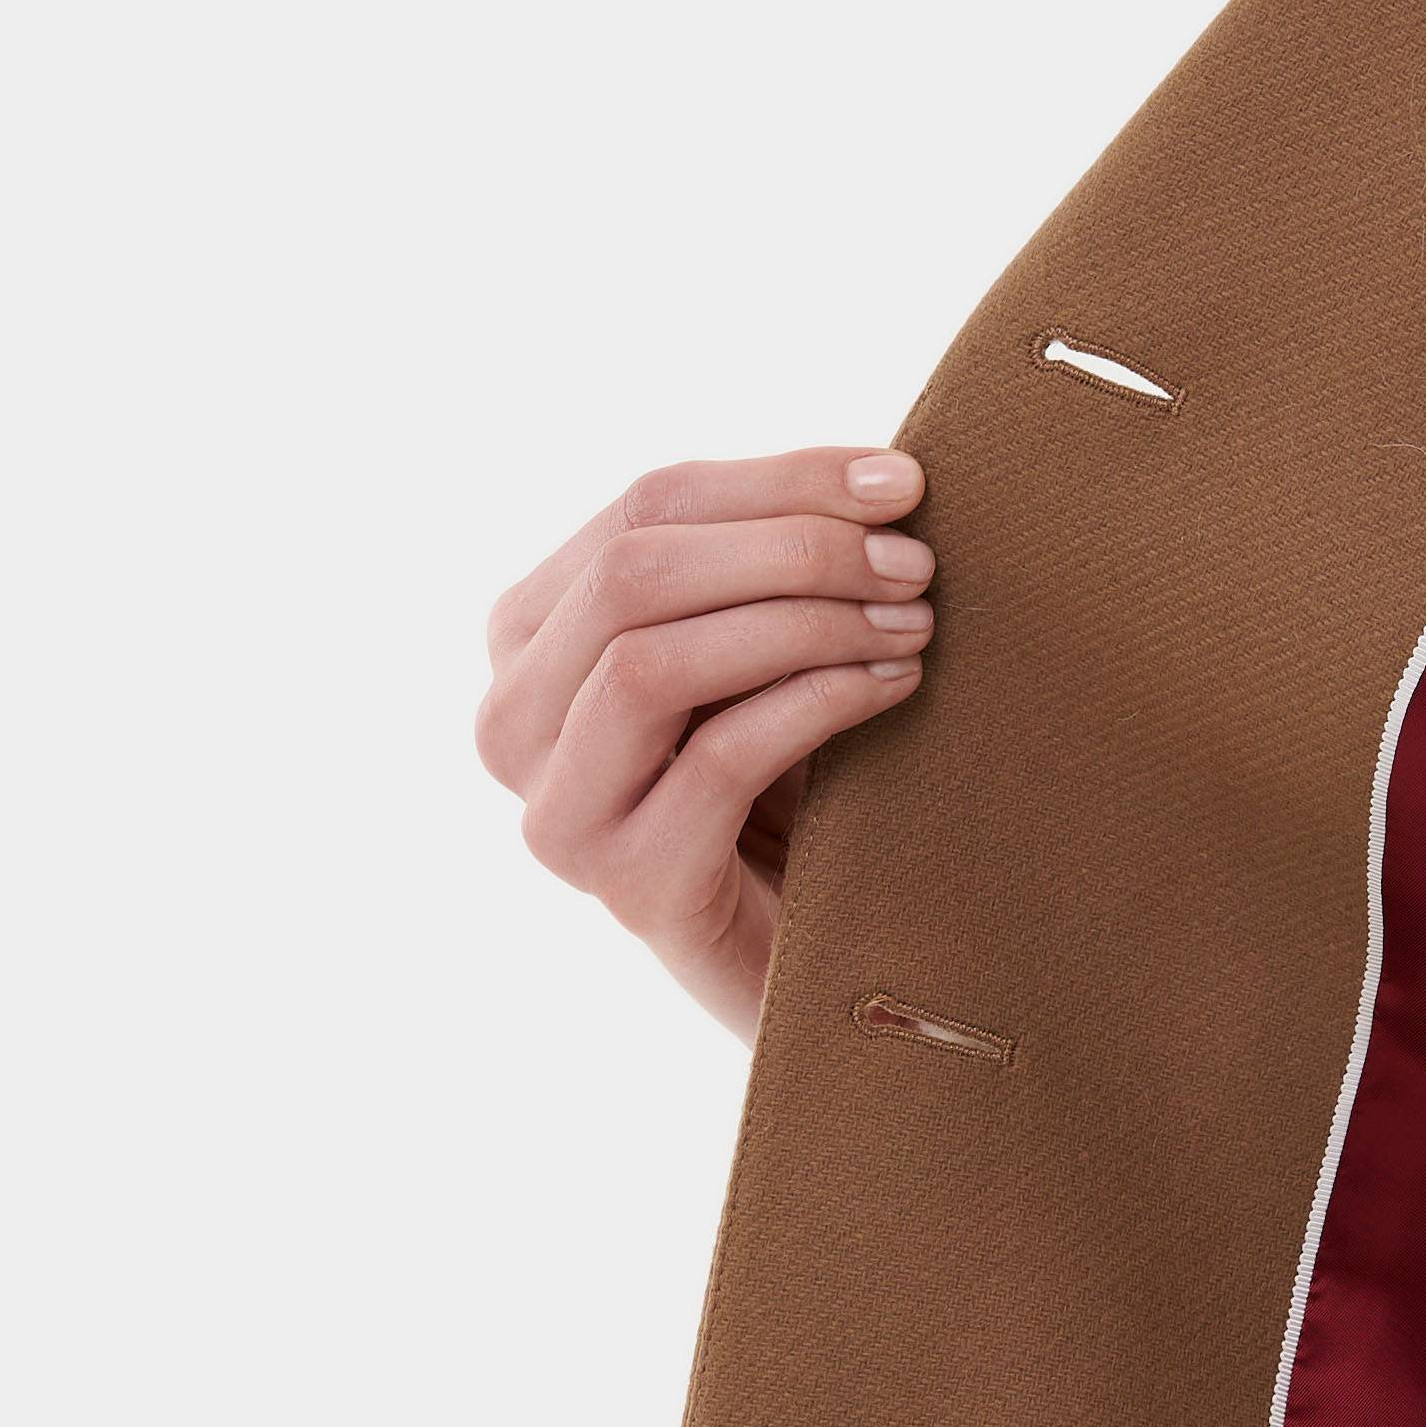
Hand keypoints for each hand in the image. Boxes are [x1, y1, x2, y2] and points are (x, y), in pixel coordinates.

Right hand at [475, 447, 932, 1037]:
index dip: (779, 481)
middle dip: (791, 550)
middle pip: (632, 574)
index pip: (641, 509)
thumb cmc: (788, 783)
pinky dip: (814, 703)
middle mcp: (511, 721)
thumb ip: (771, 559)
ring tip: (910, 621)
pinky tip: (893, 687)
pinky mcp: (626, 886)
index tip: (902, 480)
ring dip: (803, 623)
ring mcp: (557, 812)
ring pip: (652, 661)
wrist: (813, 953)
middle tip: (914, 559)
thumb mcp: (762, 648)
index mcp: (530, 636)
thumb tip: (884, 473)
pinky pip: (716, 759)